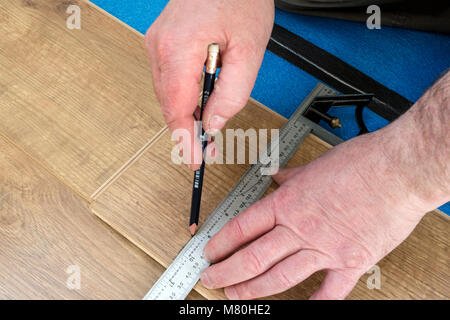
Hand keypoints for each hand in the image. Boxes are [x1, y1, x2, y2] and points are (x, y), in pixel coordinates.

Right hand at [145, 0, 273, 168]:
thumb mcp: (249, 50)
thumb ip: (233, 93)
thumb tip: (214, 121)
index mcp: (178, 50)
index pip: (177, 110)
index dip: (185, 140)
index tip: (194, 160)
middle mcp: (160, 47)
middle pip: (169, 105)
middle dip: (187, 131)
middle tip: (205, 149)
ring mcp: (157, 43)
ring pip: (168, 94)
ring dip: (186, 114)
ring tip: (206, 128)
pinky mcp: (162, 41)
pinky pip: (169, 79)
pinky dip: (184, 96)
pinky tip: (199, 102)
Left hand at [200, 129, 432, 298]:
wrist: (398, 170)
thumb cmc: (361, 162)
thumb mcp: (314, 165)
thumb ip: (291, 176)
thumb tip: (277, 176)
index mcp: (287, 202)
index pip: (241, 227)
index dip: (220, 243)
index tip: (209, 252)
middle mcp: (300, 228)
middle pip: (251, 257)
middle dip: (226, 272)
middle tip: (212, 279)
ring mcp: (323, 248)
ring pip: (278, 277)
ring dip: (252, 290)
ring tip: (236, 296)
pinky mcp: (350, 261)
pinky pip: (329, 292)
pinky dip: (314, 305)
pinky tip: (300, 310)